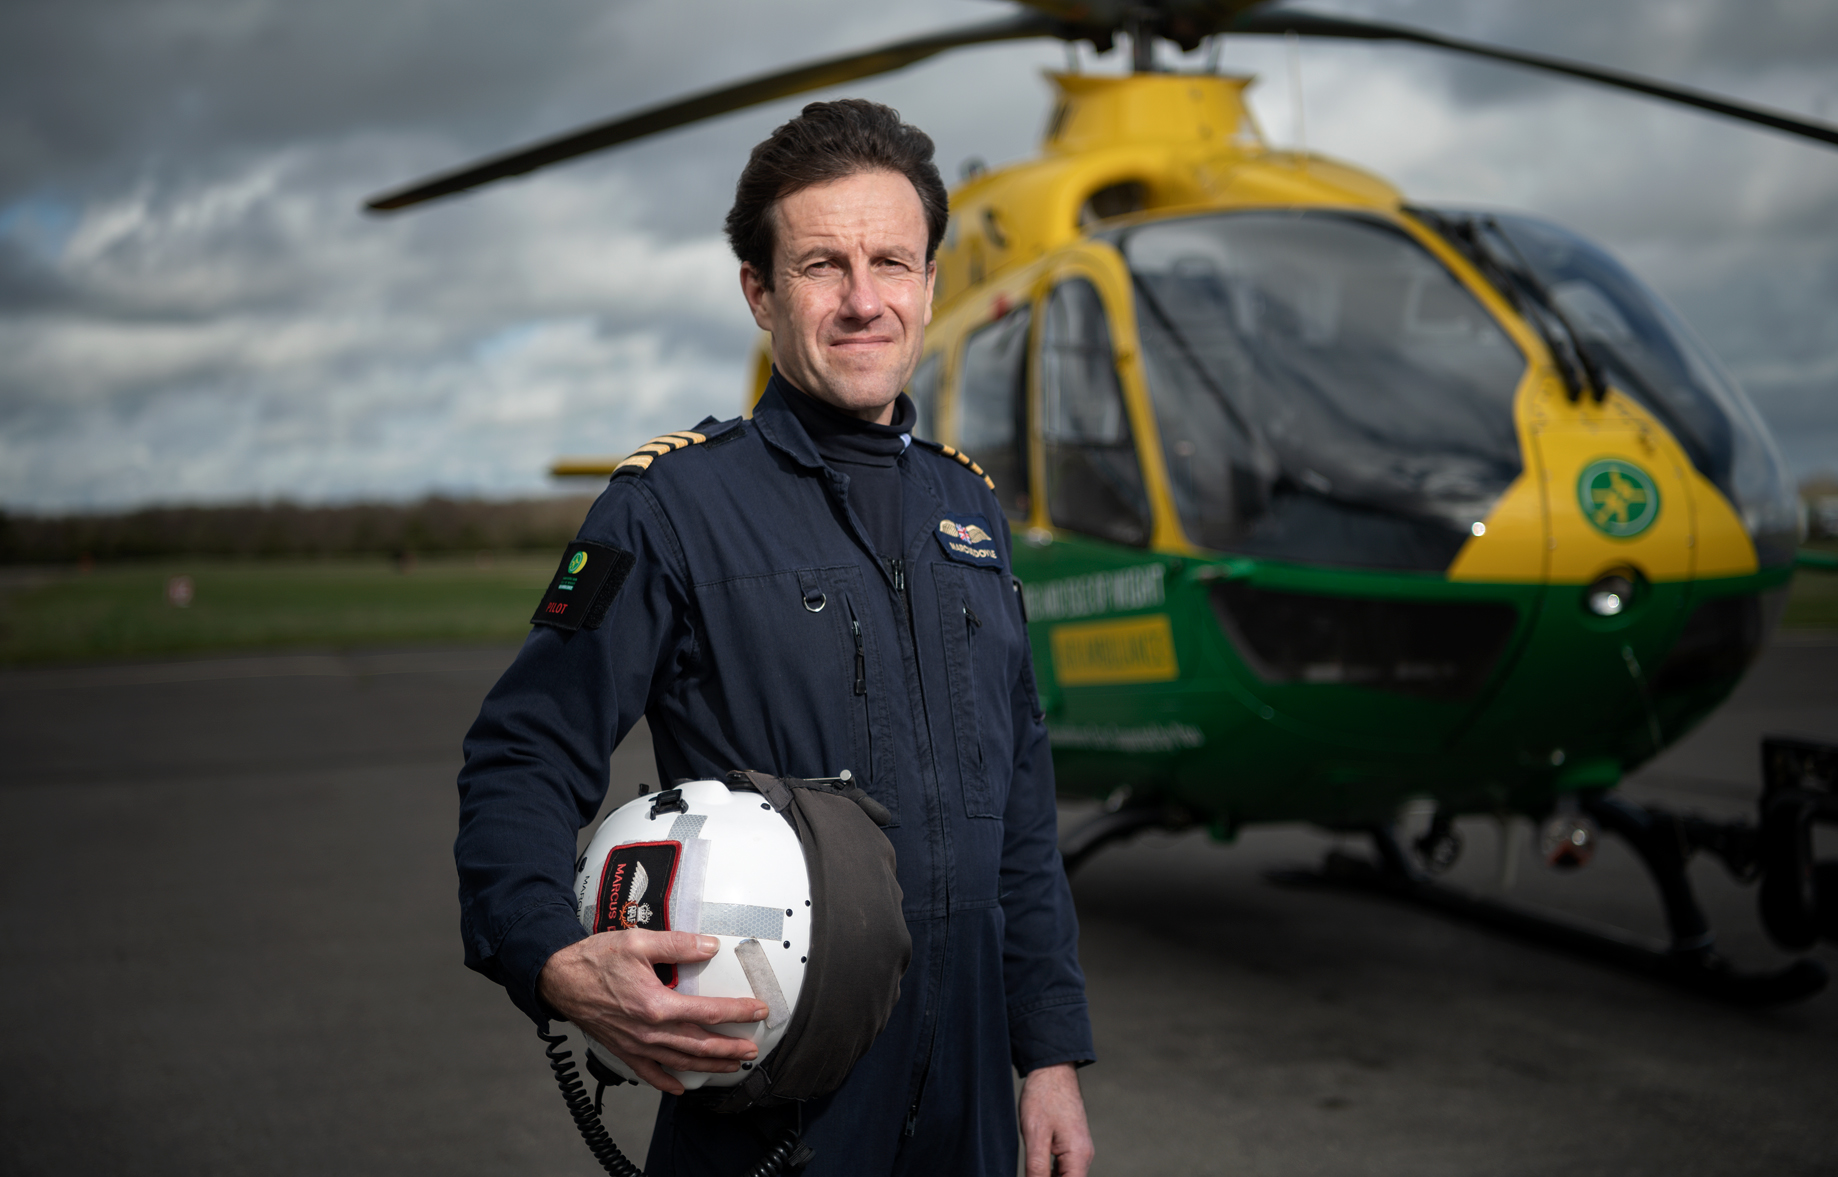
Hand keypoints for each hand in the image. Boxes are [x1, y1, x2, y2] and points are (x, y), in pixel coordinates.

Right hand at [538, 930, 768, 1093]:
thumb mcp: (638, 942)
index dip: (737, 1012)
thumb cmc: (595, 960)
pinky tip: (681, 1087)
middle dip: (729, 1049)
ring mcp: (636, 1045)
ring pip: (680, 1062)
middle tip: (751, 1049)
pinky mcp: (623, 1050)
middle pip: (699, 1045)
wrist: (559, 979)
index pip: (707, 1011)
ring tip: (730, 1066)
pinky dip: (667, 1082)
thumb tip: (709, 946)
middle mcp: (648, 1031)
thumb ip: (677, 944)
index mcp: (656, 1004)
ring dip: (708, 1066)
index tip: (758, 1010)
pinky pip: (649, 1073)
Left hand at [1019, 1063, 1093, 1176]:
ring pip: (1065, 1176)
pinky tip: (1036, 1168)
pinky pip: (1064, 1167)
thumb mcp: (1035, 1135)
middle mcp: (1083, 1155)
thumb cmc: (1044, 1096)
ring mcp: (1079, 1149)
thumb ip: (1037, 1168)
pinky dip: (1050, 1172)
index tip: (1033, 1176)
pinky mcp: (1072, 1144)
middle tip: (1031, 1170)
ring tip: (1032, 1169)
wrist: (1052, 1070)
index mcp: (1078, 1156)